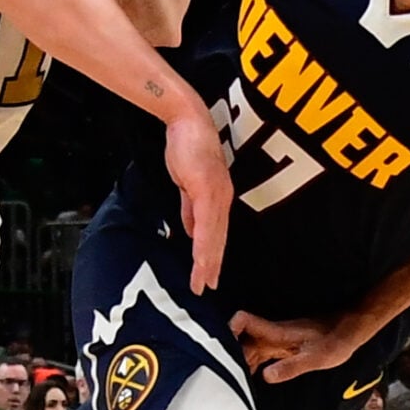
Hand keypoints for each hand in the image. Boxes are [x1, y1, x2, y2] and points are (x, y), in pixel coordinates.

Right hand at [160, 107, 231, 296]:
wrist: (186, 121)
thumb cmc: (188, 147)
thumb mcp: (187, 184)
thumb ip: (190, 208)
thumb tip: (190, 231)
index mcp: (218, 198)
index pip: (216, 234)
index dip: (212, 257)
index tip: (207, 276)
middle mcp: (223, 198)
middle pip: (218, 239)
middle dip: (212, 266)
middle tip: (206, 288)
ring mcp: (217, 193)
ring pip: (213, 235)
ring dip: (208, 260)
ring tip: (202, 281)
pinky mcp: (207, 187)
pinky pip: (205, 221)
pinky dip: (202, 242)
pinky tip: (200, 257)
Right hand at [228, 311, 363, 381]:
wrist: (349, 330)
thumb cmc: (335, 341)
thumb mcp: (315, 358)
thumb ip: (290, 367)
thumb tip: (266, 376)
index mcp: (276, 333)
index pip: (243, 321)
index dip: (228, 330)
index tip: (220, 349)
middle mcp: (271, 334)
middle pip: (240, 339)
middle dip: (228, 354)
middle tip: (220, 376)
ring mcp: (276, 340)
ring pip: (248, 348)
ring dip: (239, 362)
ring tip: (231, 382)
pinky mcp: (282, 347)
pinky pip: (259, 354)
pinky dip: (251, 365)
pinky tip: (250, 379)